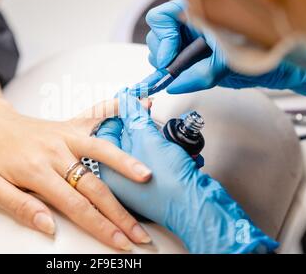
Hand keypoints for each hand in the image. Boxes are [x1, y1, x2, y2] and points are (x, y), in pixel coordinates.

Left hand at [0, 96, 152, 250]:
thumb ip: (21, 207)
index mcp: (37, 171)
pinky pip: (95, 116)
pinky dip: (115, 110)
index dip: (101, 226)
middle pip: (94, 186)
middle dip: (119, 213)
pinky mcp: (69, 125)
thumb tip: (50, 226)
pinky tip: (135, 106)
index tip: (120, 241)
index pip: (76, 205)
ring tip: (147, 177)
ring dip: (126, 164)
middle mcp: (55, 152)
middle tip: (139, 232)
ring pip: (101, 151)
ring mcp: (65, 135)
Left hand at [96, 89, 278, 252]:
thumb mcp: (148, 140)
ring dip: (159, 139)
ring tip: (171, 140)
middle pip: (127, 140)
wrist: (197, 207)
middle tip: (154, 118)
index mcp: (108, 171)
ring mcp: (136, 185)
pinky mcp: (154, 187)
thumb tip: (126, 99)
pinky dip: (168, 153)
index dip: (123, 113)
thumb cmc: (170, 182)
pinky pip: (157, 162)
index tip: (136, 103)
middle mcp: (118, 180)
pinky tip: (179, 152)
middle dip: (144, 127)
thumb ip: (135, 116)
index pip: (107, 131)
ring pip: (145, 149)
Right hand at [143, 0, 305, 98]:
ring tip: (188, 74)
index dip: (163, 37)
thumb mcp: (231, 62)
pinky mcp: (192, 56)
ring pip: (161, 50)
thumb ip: (201, 74)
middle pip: (158, 34)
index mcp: (202, 12)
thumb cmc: (264, 53)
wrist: (278, 66)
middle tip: (176, 71)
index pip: (164, 16)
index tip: (170, 59)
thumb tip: (174, 84)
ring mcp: (191, 39)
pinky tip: (182, 78)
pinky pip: (172, 63)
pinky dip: (172, 73)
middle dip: (164, 54)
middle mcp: (193, 23)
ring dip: (169, 65)